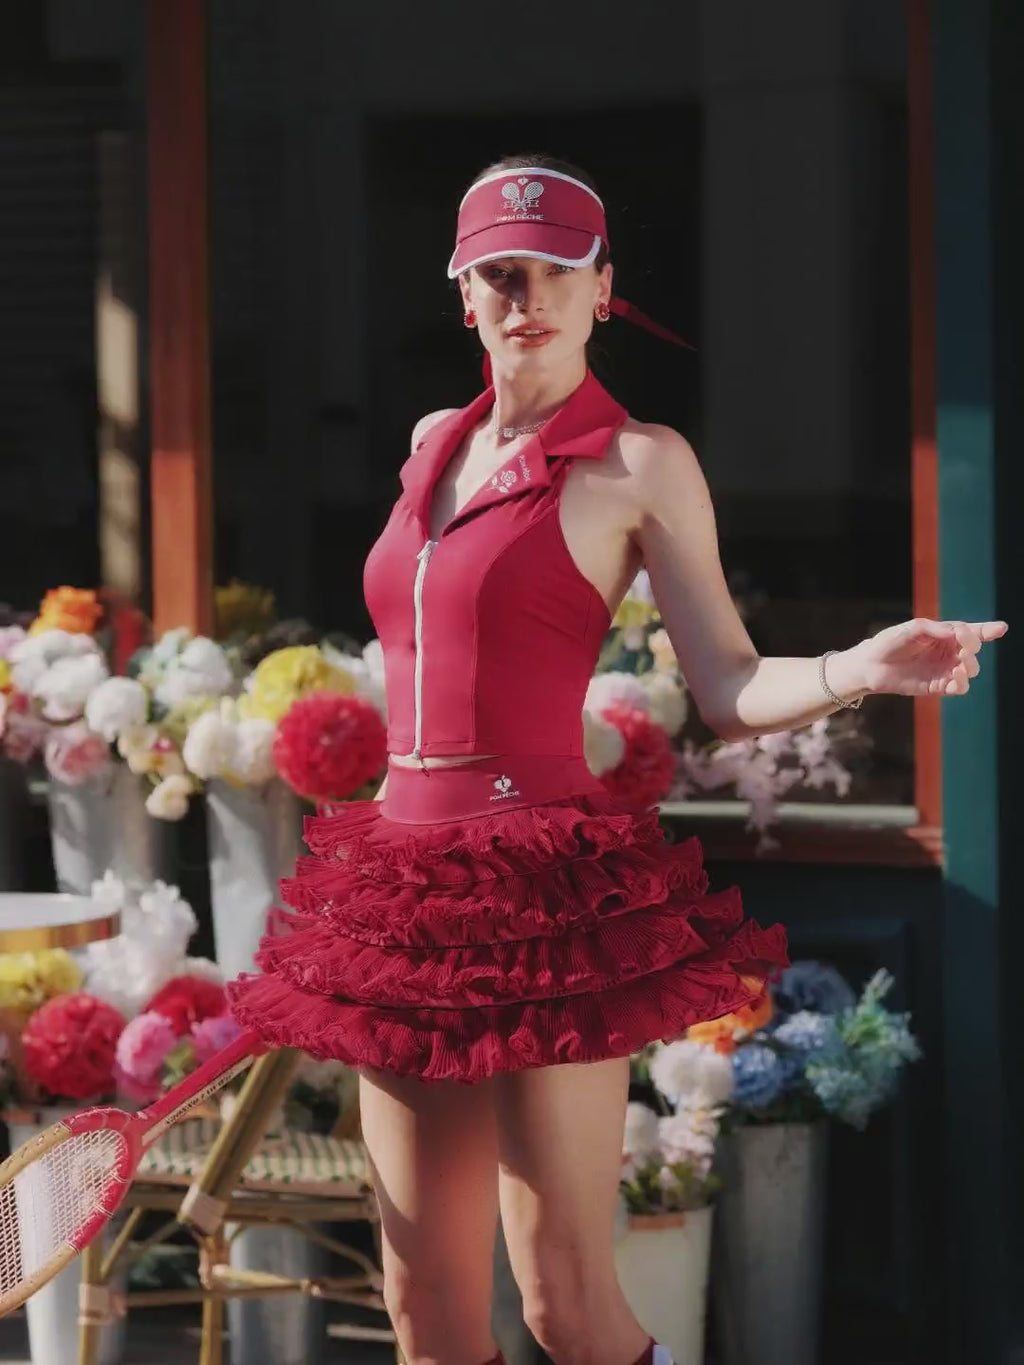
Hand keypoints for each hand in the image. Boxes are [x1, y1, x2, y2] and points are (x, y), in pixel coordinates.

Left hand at [846, 618, 1007, 698]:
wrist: (871, 665)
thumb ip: (935, 629)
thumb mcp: (912, 629)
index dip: (988, 630)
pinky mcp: (938, 686)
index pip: (972, 632)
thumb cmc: (890, 642)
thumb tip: (958, 631)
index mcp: (945, 634)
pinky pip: (960, 687)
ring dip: (971, 665)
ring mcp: (945, 669)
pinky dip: (962, 682)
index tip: (1001, 628)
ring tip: (961, 661)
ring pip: (971, 669)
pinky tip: (956, 675)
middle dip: (973, 646)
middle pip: (974, 649)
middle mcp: (949, 652)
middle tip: (963, 644)